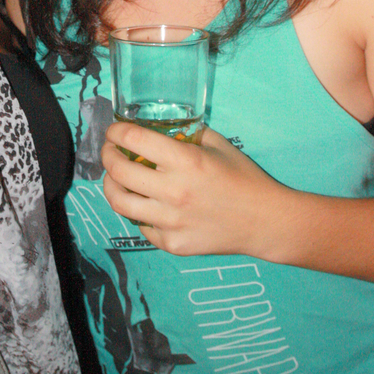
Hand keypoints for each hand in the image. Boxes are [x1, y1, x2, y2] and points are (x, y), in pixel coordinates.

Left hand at [102, 122, 291, 258]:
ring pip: (120, 202)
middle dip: (107, 155)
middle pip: (118, 171)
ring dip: (111, 185)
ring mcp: (171, 221)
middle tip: (110, 151)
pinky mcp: (172, 243)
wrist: (266, 222)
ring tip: (115, 178)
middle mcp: (173, 191)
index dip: (116, 131)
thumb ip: (187, 135)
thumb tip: (159, 130)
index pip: (133, 139)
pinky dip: (138, 211)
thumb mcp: (217, 144)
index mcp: (185, 161)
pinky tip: (144, 203)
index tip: (114, 131)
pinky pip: (141, 225)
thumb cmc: (244, 178)